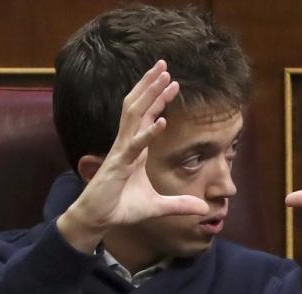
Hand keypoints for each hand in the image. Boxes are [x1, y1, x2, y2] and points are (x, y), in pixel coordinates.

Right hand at [58, 60, 208, 252]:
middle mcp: (127, 144)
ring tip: (163, 78)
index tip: (173, 82)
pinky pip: (135, 145)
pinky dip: (149, 133)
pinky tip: (163, 121)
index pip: (148, 116)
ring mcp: (121, 152)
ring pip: (135, 116)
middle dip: (151, 85)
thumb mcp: (158, 206)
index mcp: (135, 148)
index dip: (159, 98)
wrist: (98, 221)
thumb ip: (180, 205)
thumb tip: (203, 208)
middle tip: (165, 65)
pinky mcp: (118, 165)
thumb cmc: (121, 208)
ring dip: (149, 96)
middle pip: (139, 107)